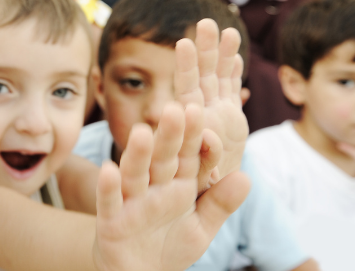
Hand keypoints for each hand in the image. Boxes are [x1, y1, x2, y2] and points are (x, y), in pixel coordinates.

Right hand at [93, 102, 249, 270]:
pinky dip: (108, 187)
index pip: (188, 157)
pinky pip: (110, 201)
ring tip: (141, 132)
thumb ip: (220, 203)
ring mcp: (131, 202)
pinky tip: (109, 169)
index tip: (201, 112)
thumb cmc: (169, 245)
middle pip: (162, 158)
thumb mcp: (202, 226)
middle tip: (177, 108)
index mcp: (177, 185)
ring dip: (137, 154)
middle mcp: (154, 188)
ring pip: (135, 174)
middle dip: (169, 136)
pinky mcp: (111, 220)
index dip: (194, 137)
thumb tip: (246, 177)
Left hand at [175, 19, 247, 187]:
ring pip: (218, 78)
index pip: (186, 90)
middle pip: (202, 77)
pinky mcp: (231, 118)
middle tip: (205, 23)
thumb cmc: (195, 191)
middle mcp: (201, 112)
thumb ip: (207, 158)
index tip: (183, 44)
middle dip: (205, 51)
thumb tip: (210, 140)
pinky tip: (236, 54)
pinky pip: (232, 90)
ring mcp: (216, 112)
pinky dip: (234, 73)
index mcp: (188, 124)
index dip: (185, 68)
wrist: (208, 194)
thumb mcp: (201, 179)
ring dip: (222, 55)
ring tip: (228, 30)